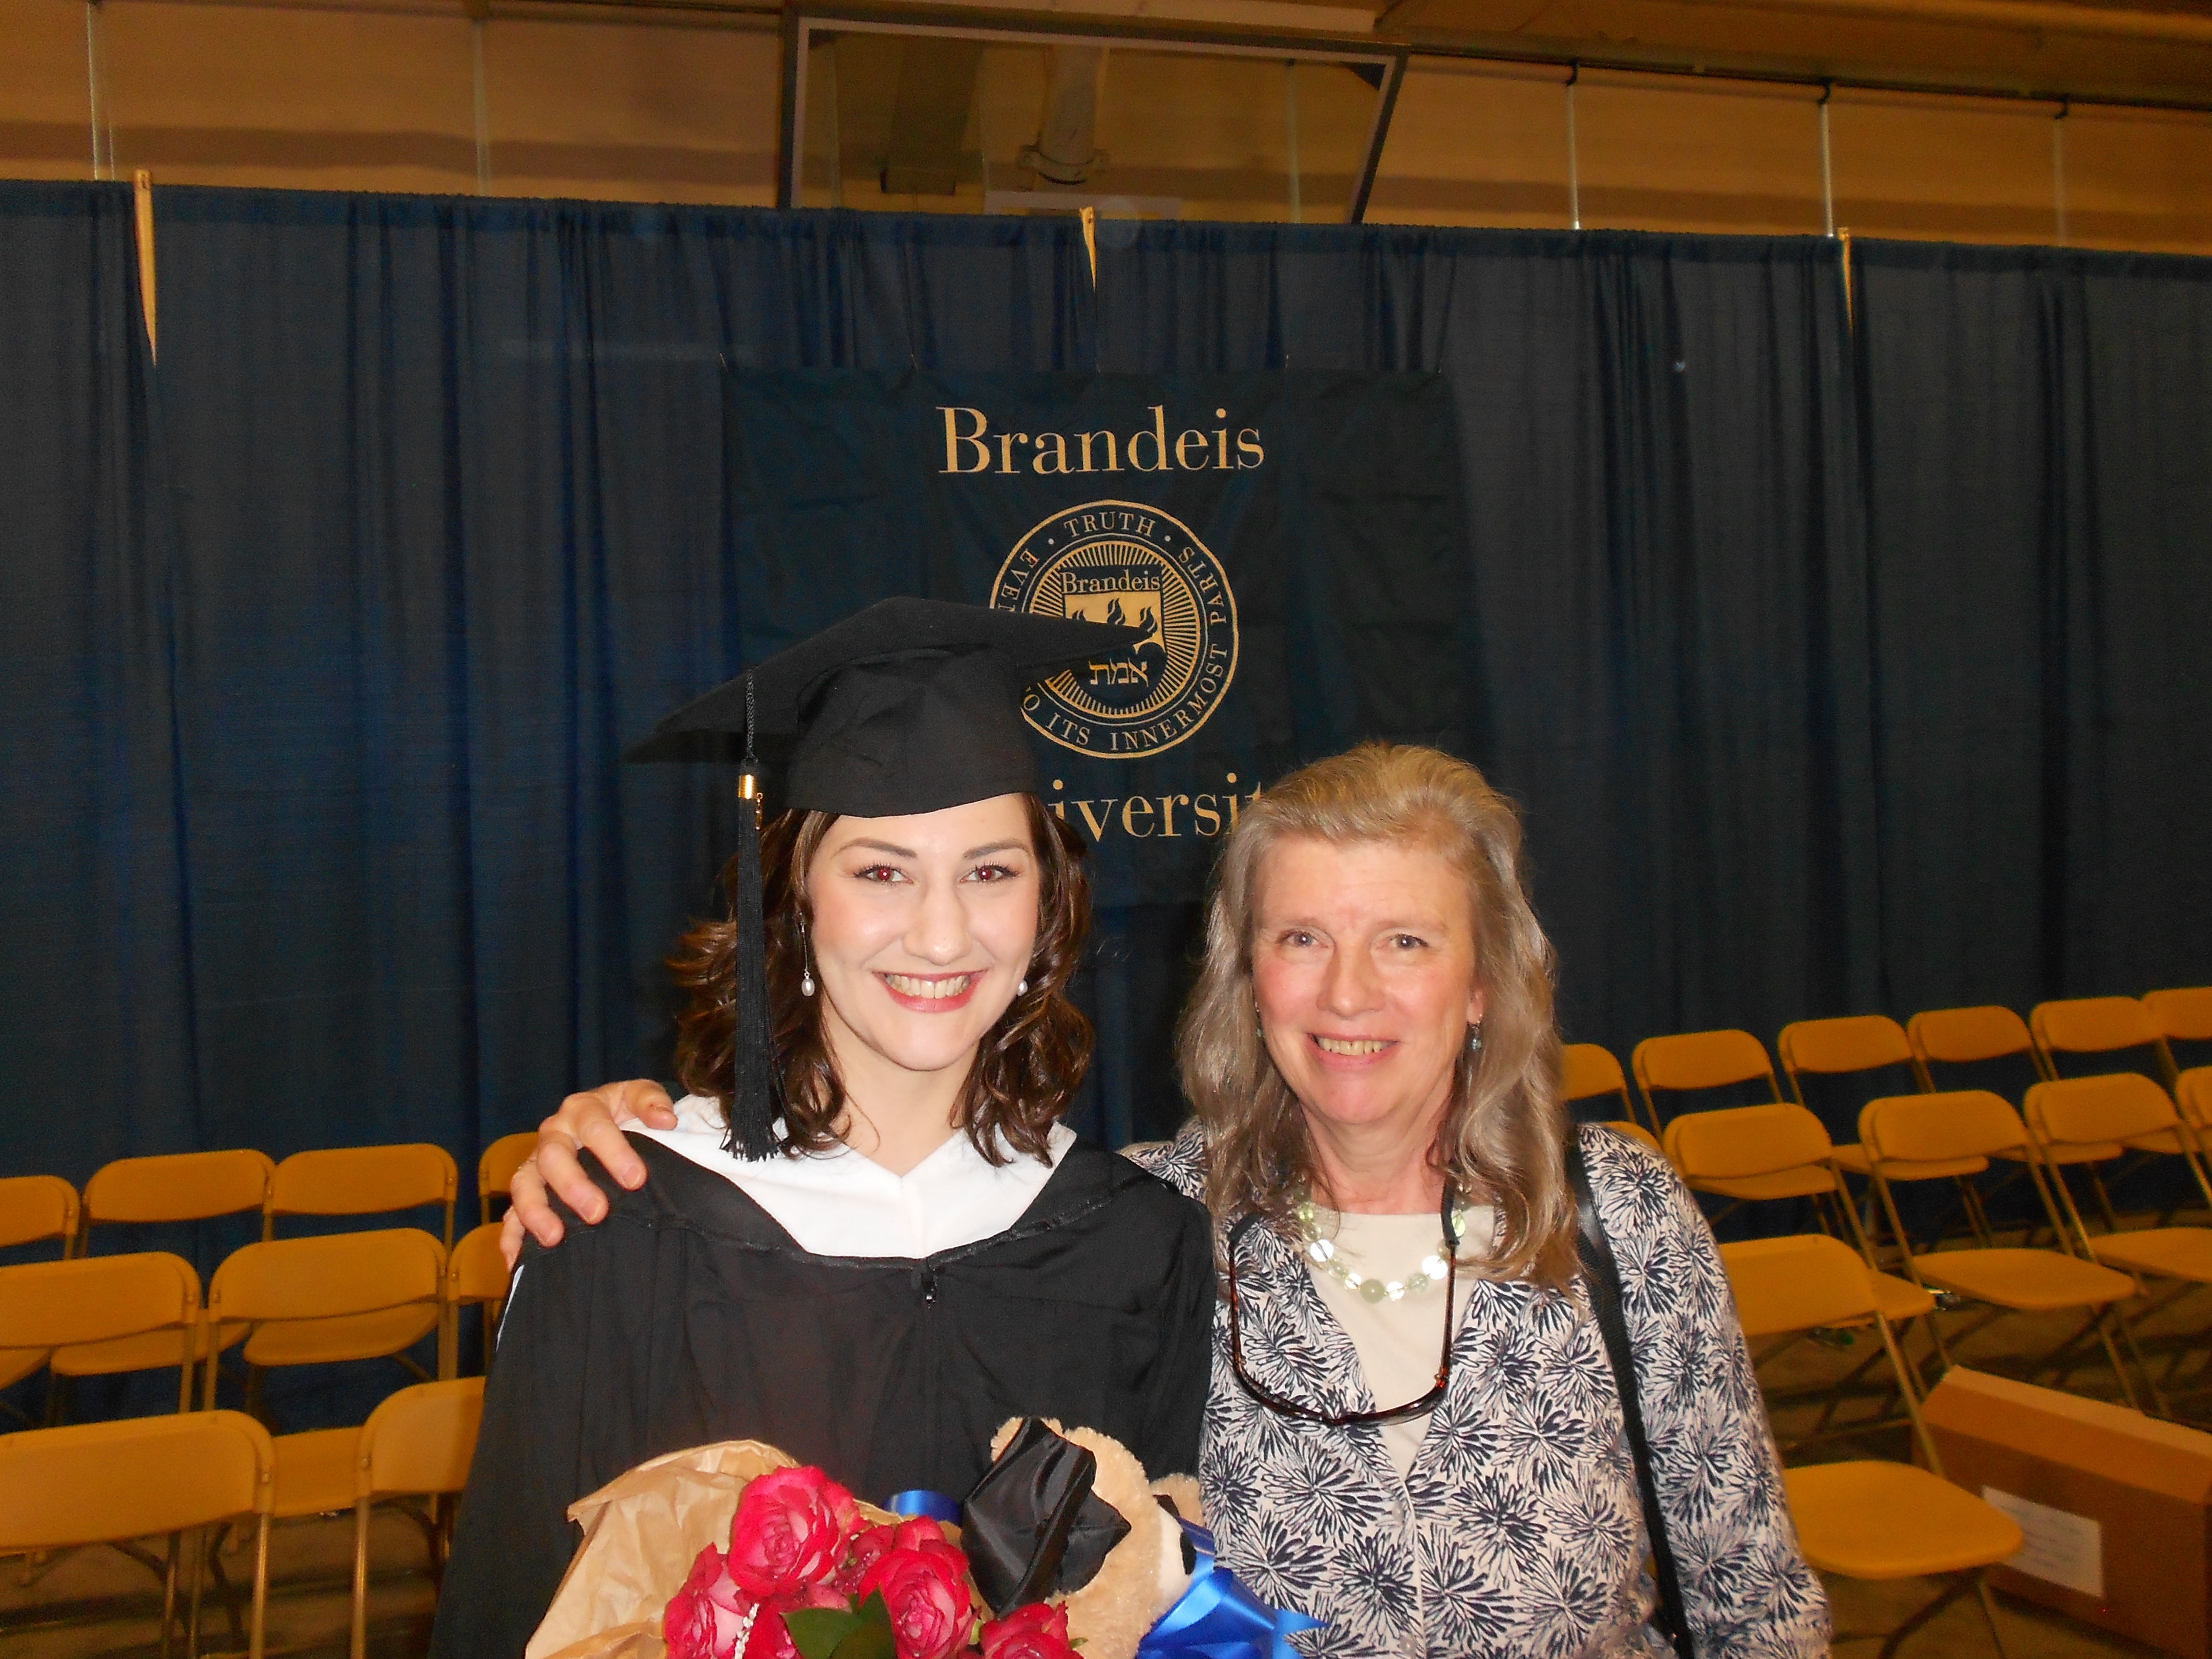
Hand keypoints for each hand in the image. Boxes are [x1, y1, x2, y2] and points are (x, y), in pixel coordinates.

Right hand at [500, 1079, 677, 1266]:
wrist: (605, 1118)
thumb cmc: (624, 1111)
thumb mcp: (638, 1096)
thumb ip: (652, 1101)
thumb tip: (666, 1120)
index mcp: (582, 1109)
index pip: (595, 1127)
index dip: (614, 1152)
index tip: (636, 1179)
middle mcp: (554, 1134)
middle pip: (553, 1156)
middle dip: (573, 1185)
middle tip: (598, 1212)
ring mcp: (535, 1162)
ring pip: (524, 1184)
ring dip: (536, 1211)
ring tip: (555, 1237)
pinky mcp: (528, 1190)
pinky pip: (511, 1213)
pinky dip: (511, 1236)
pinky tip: (516, 1260)